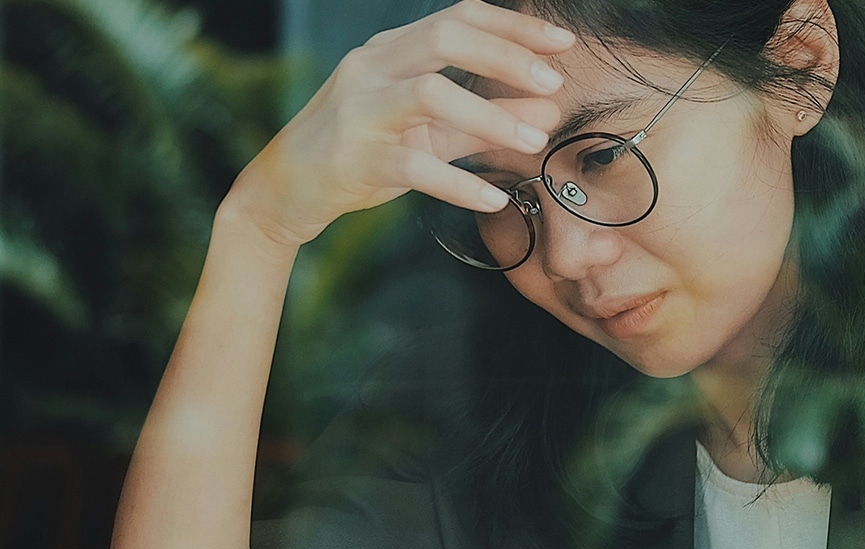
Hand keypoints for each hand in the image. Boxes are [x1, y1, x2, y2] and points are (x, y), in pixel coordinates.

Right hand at [224, 0, 574, 247]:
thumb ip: (486, 120)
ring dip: (490, 116)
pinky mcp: (356, 159)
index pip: (459, 18)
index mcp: (393, 50)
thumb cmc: (364, 149)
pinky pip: (415, 166)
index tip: (562, 43)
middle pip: (446, 38)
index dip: (514, 27)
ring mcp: (361, 110)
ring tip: (534, 143)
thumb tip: (548, 111)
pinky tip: (493, 200)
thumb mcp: (430, 130)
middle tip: (553, 83)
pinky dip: (460, 184)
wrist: (288, 188)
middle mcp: (374, 67)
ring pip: (430, 94)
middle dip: (506, 56)